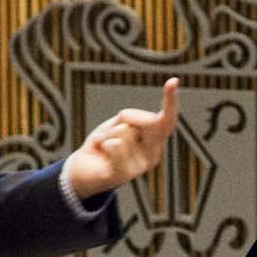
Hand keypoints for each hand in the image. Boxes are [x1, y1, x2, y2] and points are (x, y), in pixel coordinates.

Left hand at [64, 77, 178, 198]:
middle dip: (125, 117)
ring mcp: (140, 167)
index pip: (167, 119)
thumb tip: (128, 127)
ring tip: (103, 145)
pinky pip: (113, 145)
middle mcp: (153, 155)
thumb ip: (129, 121)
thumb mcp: (118, 124)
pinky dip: (101, 143)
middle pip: (145, 120)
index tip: (173, 80)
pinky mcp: (123, 175)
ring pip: (124, 131)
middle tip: (111, 131)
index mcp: (156, 141)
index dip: (171, 100)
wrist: (83, 172)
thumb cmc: (104, 143)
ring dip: (107, 133)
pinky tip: (100, 153)